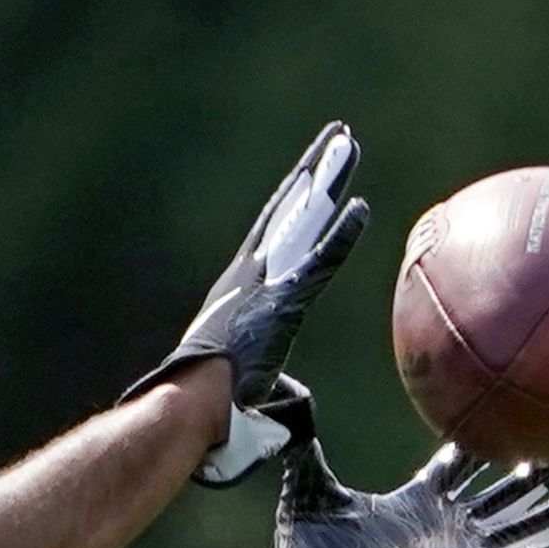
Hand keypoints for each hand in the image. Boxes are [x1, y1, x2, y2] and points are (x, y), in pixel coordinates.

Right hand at [123, 122, 369, 486]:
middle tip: (337, 136)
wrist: (187, 406)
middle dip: (313, 172)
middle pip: (288, 212)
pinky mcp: (280, 303)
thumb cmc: (200, 407)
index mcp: (236, 291)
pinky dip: (339, 236)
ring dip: (327, 183)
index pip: (270, 235)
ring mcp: (263, 285)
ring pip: (302, 222)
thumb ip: (255, 385)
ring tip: (350, 145)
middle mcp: (247, 276)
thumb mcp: (233, 386)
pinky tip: (361, 208)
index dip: (291, 201)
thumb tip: (272, 411)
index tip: (309, 174)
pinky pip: (317, 263)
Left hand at [259, 439, 548, 547]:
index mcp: (414, 504)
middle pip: (503, 491)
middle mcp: (444, 526)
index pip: (455, 467)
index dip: (477, 444)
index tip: (504, 416)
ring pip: (524, 523)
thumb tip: (285, 394)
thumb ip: (304, 444)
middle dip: (539, 470)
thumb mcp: (307, 488)